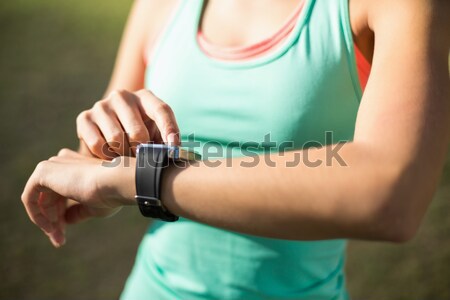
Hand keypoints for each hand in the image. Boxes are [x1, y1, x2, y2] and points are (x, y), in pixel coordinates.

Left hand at [21, 149, 135, 246]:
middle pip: (50, 197)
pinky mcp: (42, 172)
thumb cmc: (111, 193)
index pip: (61, 193)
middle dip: (54, 221)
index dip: (61, 216)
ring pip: (40, 199)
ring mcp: (52, 165)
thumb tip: (66, 221)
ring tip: (58, 238)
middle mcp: (63, 163)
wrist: (115, 181)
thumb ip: (77, 211)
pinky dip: (36, 214)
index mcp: (77, 166)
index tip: (65, 234)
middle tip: (59, 240)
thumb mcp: (93, 206)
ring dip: (47, 221)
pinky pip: (29, 197)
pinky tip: (49, 228)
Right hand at [76, 89, 179, 158]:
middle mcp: (122, 96)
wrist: (108, 142)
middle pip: (137, 132)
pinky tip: (111, 156)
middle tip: (142, 161)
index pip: (162, 110)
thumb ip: (166, 141)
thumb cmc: (141, 139)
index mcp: (145, 98)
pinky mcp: (84, 118)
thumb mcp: (157, 136)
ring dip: (123, 156)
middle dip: (142, 152)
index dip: (169, 130)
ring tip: (127, 158)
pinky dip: (106, 156)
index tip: (173, 149)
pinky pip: (97, 144)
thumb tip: (173, 150)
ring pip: (116, 140)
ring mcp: (102, 105)